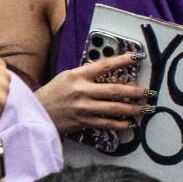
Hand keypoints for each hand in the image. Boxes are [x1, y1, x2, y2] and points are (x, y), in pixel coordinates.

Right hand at [34, 52, 151, 133]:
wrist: (36, 114)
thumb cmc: (52, 94)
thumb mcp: (67, 77)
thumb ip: (86, 75)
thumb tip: (109, 74)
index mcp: (77, 76)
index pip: (104, 65)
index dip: (122, 60)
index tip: (136, 57)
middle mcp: (81, 91)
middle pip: (114, 90)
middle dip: (134, 91)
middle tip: (146, 92)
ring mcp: (83, 108)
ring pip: (113, 108)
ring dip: (131, 109)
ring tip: (143, 108)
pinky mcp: (83, 122)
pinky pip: (106, 123)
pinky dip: (119, 124)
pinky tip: (129, 123)